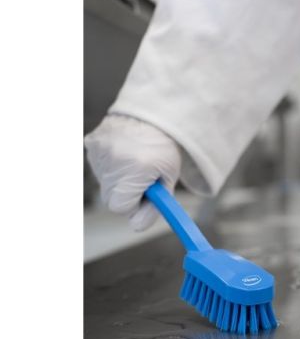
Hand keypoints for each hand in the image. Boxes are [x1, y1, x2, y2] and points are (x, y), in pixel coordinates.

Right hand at [84, 114, 181, 230]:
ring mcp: (99, 152)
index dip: (134, 206)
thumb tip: (137, 226)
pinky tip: (124, 154)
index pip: (121, 207)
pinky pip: (99, 167)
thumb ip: (155, 206)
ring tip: (135, 163)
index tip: (146, 197)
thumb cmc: (163, 147)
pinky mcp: (91, 145)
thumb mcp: (168, 178)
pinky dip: (111, 166)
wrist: (151, 112)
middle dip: (127, 195)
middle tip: (143, 181)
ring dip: (119, 180)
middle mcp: (114, 160)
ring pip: (105, 183)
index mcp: (137, 169)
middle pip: (111, 198)